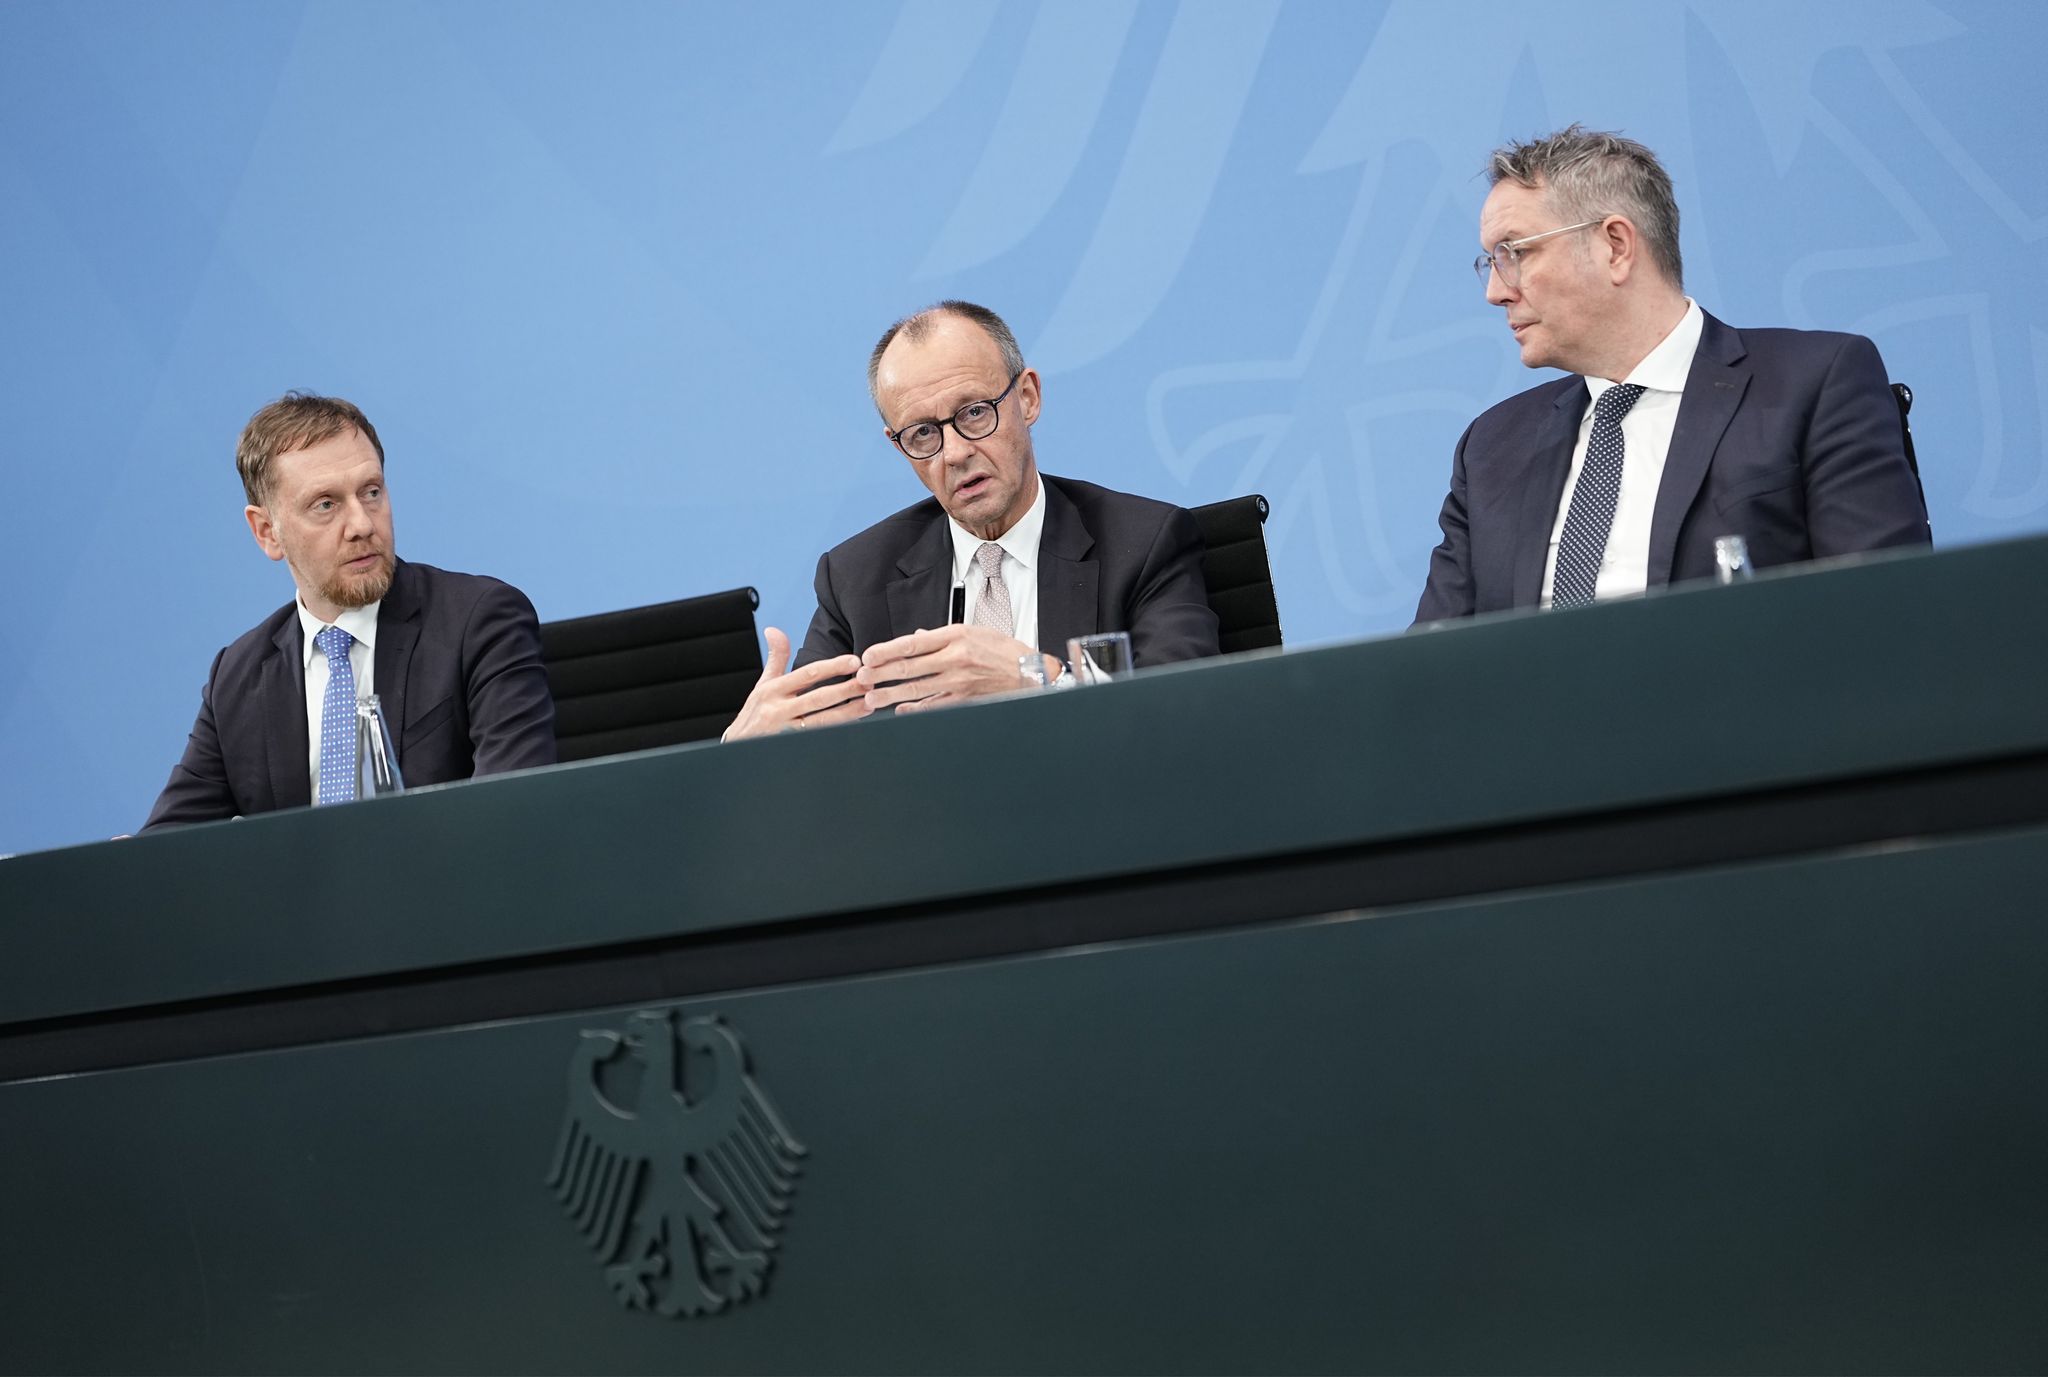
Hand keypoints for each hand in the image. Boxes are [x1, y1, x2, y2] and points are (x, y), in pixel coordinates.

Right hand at [721, 628, 866, 740]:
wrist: (737, 748)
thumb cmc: (754, 714)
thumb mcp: (762, 685)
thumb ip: (775, 658)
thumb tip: (773, 629)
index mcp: (772, 690)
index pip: (807, 675)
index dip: (832, 667)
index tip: (854, 661)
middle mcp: (777, 710)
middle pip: (818, 698)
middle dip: (846, 689)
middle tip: (869, 682)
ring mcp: (784, 732)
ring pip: (822, 721)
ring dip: (848, 712)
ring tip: (870, 703)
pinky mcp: (790, 748)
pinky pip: (819, 738)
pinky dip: (838, 732)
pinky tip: (856, 726)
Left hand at [856, 624, 1054, 713]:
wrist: (1030, 673)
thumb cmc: (1002, 650)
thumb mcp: (973, 632)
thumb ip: (941, 637)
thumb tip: (916, 640)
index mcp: (955, 636)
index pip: (913, 644)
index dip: (887, 651)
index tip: (868, 656)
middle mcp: (955, 658)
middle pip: (910, 667)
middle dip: (882, 674)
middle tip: (861, 679)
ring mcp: (960, 682)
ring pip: (918, 689)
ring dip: (892, 695)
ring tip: (871, 699)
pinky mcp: (965, 699)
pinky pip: (935, 706)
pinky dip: (916, 709)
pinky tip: (901, 711)